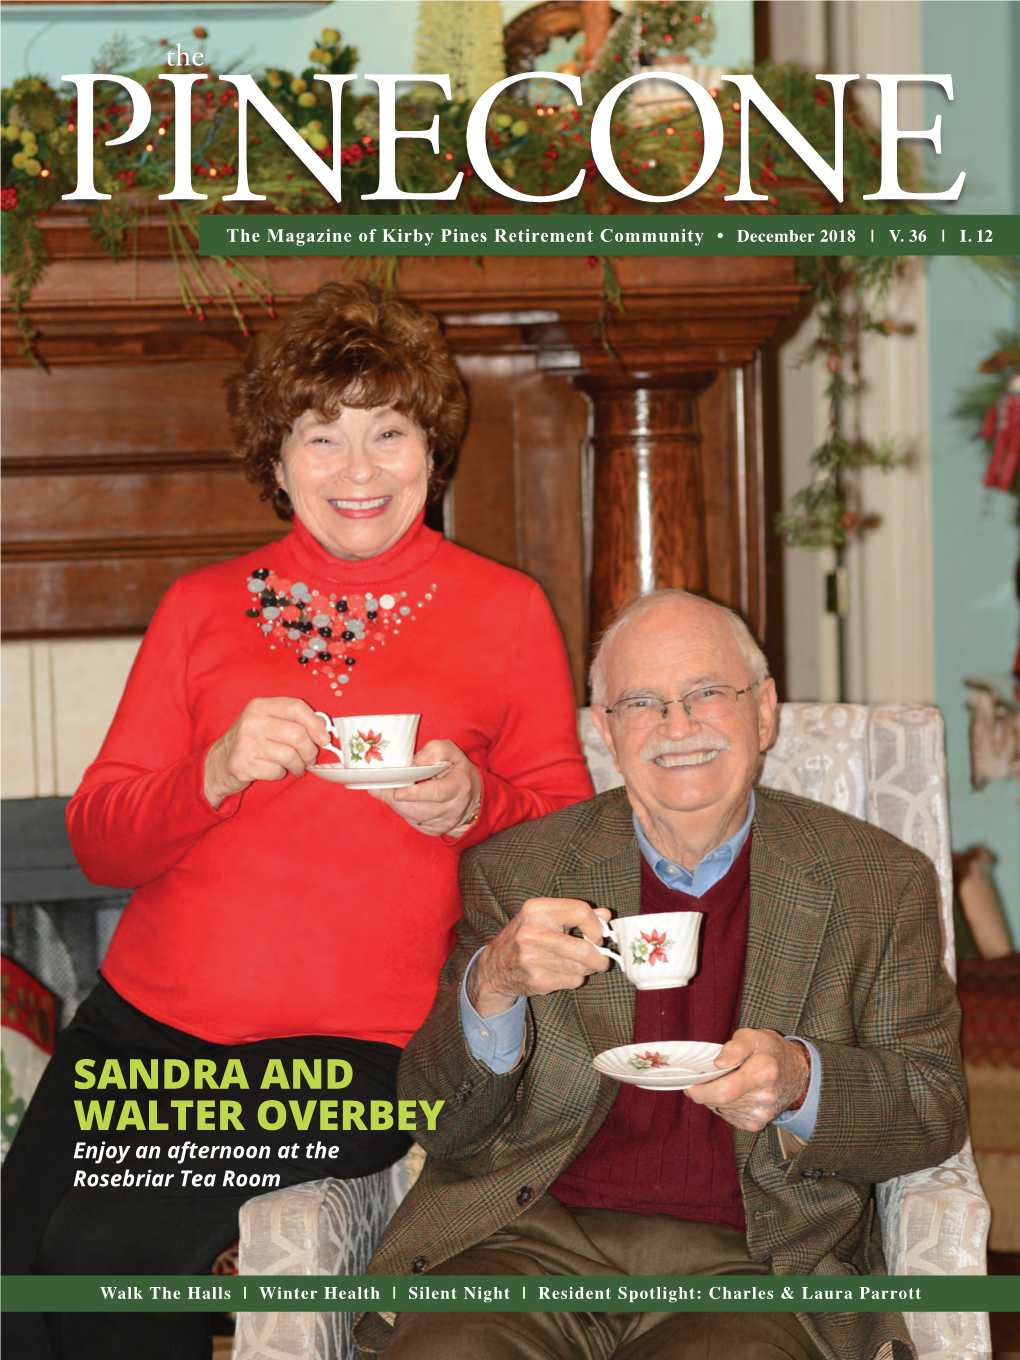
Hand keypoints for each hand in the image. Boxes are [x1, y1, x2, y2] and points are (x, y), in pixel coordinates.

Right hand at [204, 697, 325, 807]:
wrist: (219, 763)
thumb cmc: (251, 742)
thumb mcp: (268, 723)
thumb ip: (293, 721)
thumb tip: (324, 729)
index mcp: (260, 706)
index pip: (296, 707)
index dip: (315, 723)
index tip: (324, 738)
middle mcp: (252, 721)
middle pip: (298, 735)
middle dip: (310, 751)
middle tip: (309, 758)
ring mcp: (246, 743)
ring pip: (290, 756)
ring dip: (298, 766)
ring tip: (296, 767)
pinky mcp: (244, 764)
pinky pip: (277, 771)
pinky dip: (281, 774)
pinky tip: (274, 770)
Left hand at [368, 740, 481, 836]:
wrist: (472, 797)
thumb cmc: (457, 770)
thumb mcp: (451, 752)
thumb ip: (434, 751)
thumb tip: (413, 762)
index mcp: (460, 785)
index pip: (436, 793)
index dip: (414, 793)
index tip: (396, 790)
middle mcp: (454, 807)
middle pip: (420, 809)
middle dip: (395, 799)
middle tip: (378, 788)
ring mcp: (446, 822)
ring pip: (414, 818)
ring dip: (396, 805)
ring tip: (383, 792)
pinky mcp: (437, 830)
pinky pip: (414, 823)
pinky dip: (402, 812)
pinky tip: (398, 801)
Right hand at [467, 898, 612, 1016]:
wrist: (495, 967)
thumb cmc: (526, 937)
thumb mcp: (545, 917)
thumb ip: (576, 914)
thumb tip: (606, 915)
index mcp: (537, 910)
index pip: (580, 912)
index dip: (596, 926)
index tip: (598, 935)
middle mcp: (533, 933)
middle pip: (585, 948)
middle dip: (600, 957)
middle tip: (601, 958)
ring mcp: (534, 959)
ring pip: (582, 968)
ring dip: (587, 968)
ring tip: (577, 963)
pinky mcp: (538, 980)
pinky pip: (573, 981)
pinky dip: (574, 978)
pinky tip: (562, 972)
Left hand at [684, 1028, 810, 1131]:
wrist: (797, 1074)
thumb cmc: (770, 1051)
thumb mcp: (753, 1036)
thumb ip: (734, 1047)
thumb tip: (718, 1064)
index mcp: (763, 1072)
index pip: (723, 1091)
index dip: (700, 1091)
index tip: (689, 1084)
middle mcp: (764, 1097)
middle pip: (719, 1101)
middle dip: (704, 1092)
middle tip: (699, 1080)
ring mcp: (762, 1113)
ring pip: (722, 1110)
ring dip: (714, 1098)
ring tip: (722, 1082)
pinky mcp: (758, 1124)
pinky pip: (729, 1117)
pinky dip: (724, 1106)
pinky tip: (732, 1093)